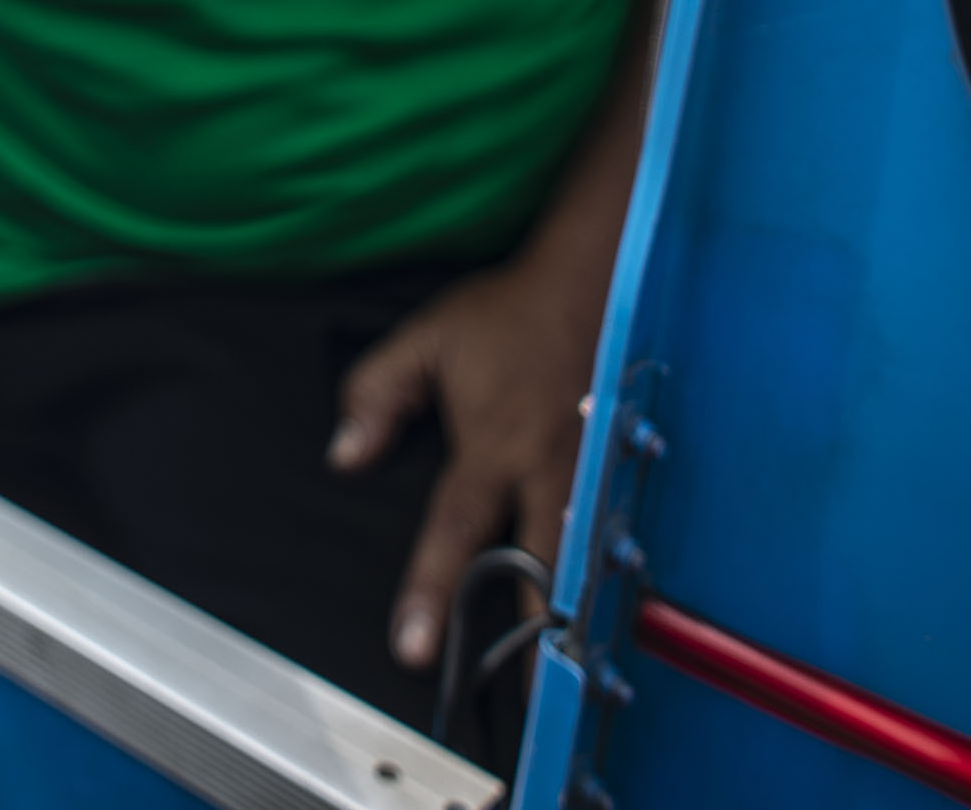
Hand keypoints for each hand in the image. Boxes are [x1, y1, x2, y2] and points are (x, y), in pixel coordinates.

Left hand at [327, 250, 605, 677]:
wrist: (598, 277)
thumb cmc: (510, 312)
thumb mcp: (427, 339)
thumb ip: (378, 394)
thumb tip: (344, 454)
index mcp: (494, 447)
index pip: (454, 532)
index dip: (431, 590)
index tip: (413, 645)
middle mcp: (549, 469)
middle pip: (538, 567)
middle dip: (532, 633)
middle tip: (528, 693)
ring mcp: (596, 471)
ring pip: (587, 559)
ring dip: (578, 612)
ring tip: (573, 671)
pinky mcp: (626, 465)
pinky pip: (618, 530)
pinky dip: (615, 573)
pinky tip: (615, 611)